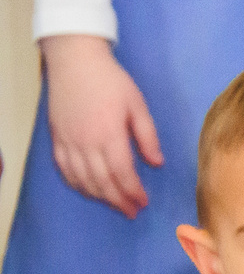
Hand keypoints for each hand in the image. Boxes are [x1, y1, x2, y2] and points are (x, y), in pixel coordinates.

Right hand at [40, 35, 162, 216]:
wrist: (75, 60)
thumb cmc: (110, 81)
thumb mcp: (138, 105)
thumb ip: (147, 137)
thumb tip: (157, 164)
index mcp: (109, 134)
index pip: (122, 173)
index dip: (133, 191)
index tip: (144, 202)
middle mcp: (86, 141)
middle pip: (102, 182)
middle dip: (118, 201)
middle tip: (131, 212)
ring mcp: (68, 140)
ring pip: (81, 179)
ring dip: (98, 196)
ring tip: (114, 205)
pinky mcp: (57, 137)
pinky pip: (63, 168)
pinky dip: (75, 183)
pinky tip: (87, 190)